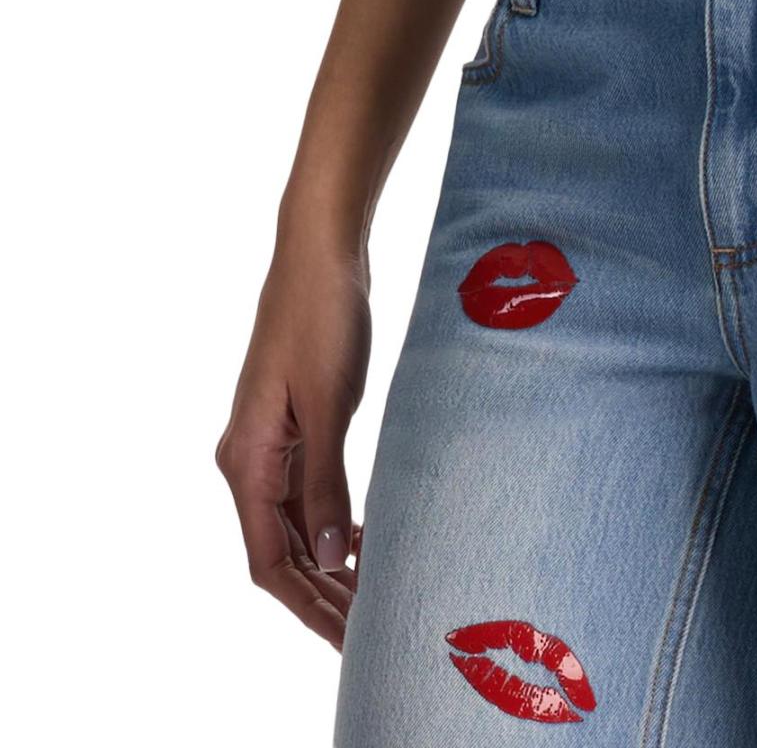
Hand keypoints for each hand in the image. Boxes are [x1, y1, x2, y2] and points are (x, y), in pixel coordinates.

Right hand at [217, 238, 371, 648]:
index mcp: (247, 460)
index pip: (268, 560)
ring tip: (375, 594)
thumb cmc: (322, 316)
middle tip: (371, 632)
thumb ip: (328, 482)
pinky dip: (333, 524)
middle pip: (280, 552)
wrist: (319, 252)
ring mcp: (268, 444)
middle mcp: (247, 460)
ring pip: (294, 527)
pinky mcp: (293, 426)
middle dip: (322, 596)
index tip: (347, 638)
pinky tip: (367, 538)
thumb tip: (333, 559)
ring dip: (329, 565)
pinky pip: (306, 495)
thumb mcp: (330, 402)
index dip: (307, 606)